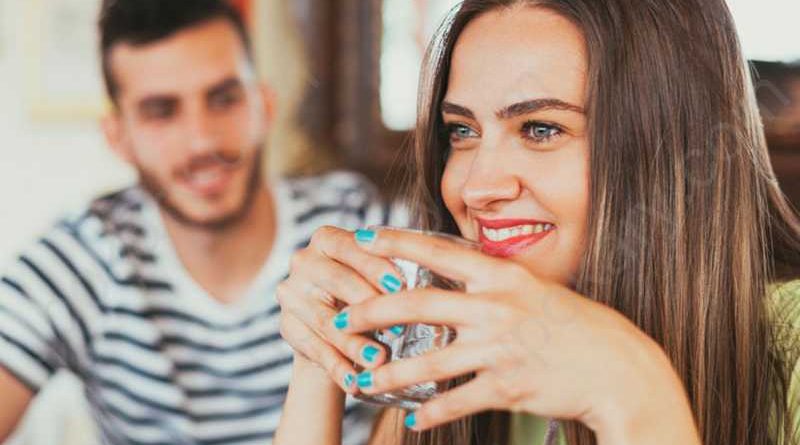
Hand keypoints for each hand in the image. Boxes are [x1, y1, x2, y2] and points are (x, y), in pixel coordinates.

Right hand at [276, 226, 408, 393]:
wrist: (333, 324)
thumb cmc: (366, 290)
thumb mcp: (375, 275)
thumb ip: (391, 273)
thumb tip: (427, 292)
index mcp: (326, 238)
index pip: (349, 247)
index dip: (375, 267)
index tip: (401, 287)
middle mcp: (303, 261)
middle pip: (336, 282)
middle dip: (368, 305)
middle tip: (397, 328)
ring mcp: (291, 294)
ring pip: (325, 320)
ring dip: (354, 343)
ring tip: (379, 361)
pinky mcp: (287, 326)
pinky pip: (314, 349)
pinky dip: (338, 368)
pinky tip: (356, 383)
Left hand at [333, 228, 696, 438]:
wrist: (618, 368)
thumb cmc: (576, 325)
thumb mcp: (535, 290)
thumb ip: (494, 285)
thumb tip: (455, 278)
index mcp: (503, 277)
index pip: (439, 252)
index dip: (397, 243)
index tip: (362, 238)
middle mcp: (497, 308)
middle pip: (419, 306)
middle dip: (372, 312)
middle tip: (340, 320)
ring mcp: (501, 349)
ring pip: (429, 362)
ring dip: (391, 373)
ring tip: (363, 379)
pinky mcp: (508, 387)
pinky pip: (457, 401)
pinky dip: (431, 412)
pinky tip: (411, 418)